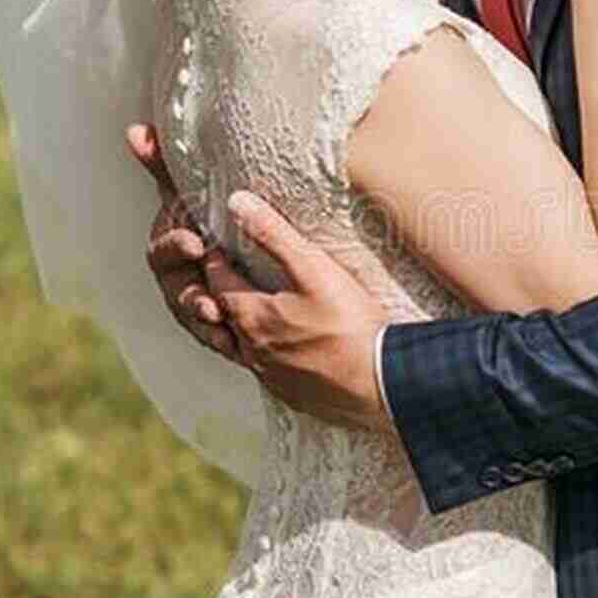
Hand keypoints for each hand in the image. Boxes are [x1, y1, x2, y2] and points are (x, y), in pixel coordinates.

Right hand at [126, 123, 240, 363]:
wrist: (251, 265)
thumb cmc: (213, 220)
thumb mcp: (198, 193)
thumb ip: (166, 164)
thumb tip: (134, 129)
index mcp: (174, 243)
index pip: (165, 245)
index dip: (175, 244)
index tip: (195, 242)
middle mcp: (177, 277)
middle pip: (176, 286)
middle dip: (191, 291)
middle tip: (211, 292)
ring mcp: (191, 304)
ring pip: (192, 315)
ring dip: (203, 317)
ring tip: (220, 316)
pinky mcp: (212, 329)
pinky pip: (213, 339)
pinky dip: (221, 340)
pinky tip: (235, 341)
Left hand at [206, 191, 392, 431]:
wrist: (382, 383)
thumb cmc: (349, 324)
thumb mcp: (313, 268)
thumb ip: (274, 234)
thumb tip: (237, 203)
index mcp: (252, 317)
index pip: (218, 282)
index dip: (215, 262)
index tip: (215, 247)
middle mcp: (253, 350)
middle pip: (224, 316)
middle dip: (221, 294)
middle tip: (226, 276)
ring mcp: (272, 376)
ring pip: (243, 347)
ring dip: (241, 327)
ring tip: (250, 311)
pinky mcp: (293, 394)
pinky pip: (267, 371)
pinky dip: (265, 354)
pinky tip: (281, 350)